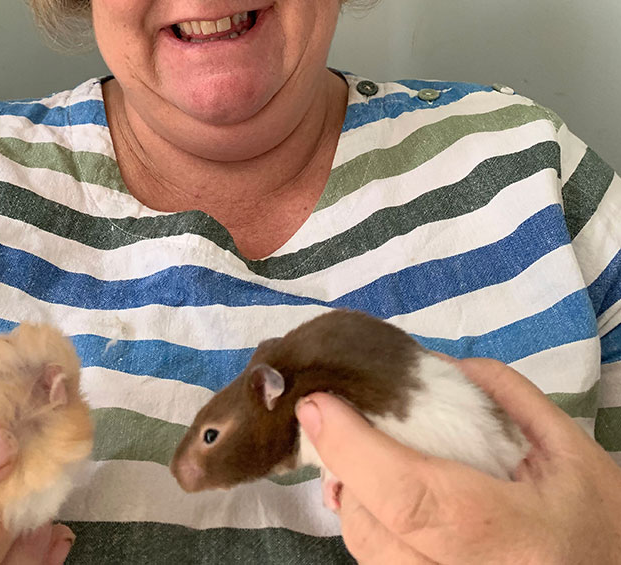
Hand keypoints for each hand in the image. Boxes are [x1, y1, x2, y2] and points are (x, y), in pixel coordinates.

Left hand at [296, 358, 620, 563]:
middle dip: (347, 469)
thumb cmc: (600, 521)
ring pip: (370, 555)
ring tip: (364, 457)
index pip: (407, 493)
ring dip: (356, 499)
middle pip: (373, 529)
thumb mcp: (568, 447)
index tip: (317, 404)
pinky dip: (375, 530)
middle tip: (339, 419)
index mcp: (504, 532)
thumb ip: (502, 395)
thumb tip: (433, 363)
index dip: (352, 447)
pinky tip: (387, 501)